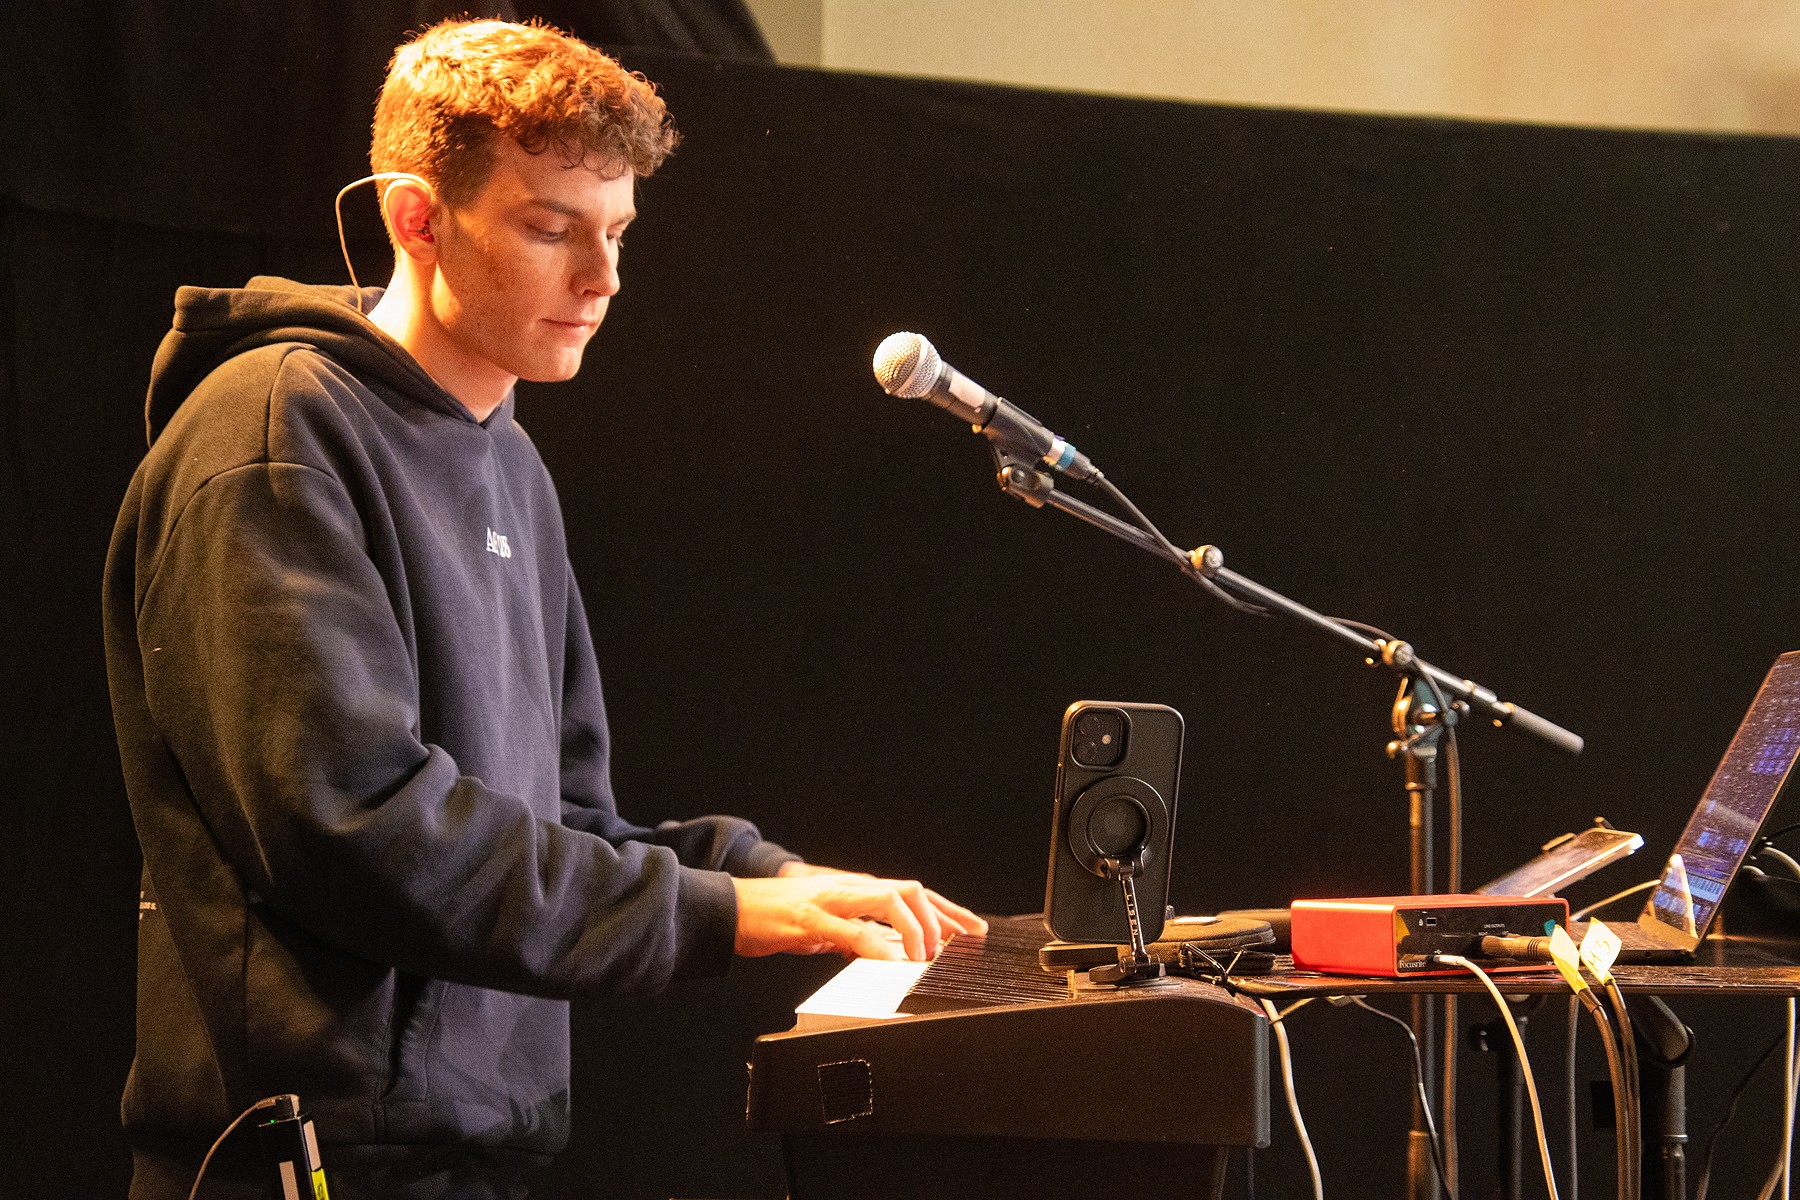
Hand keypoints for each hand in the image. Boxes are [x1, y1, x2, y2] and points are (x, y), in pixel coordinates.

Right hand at [735, 869, 986, 961]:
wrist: (729, 908)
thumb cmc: (776, 917)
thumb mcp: (826, 924)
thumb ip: (856, 933)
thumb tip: (886, 952)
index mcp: (856, 889)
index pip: (914, 893)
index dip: (949, 911)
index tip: (975, 931)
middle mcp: (850, 888)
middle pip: (912, 891)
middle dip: (940, 920)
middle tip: (947, 952)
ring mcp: (831, 900)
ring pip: (889, 900)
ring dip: (914, 930)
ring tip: (922, 958)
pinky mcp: (810, 919)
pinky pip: (854, 930)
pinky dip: (879, 946)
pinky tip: (893, 963)